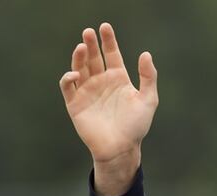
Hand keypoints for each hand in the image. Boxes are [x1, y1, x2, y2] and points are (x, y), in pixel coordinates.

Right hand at [59, 23, 157, 195]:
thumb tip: (146, 53)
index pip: (111, 55)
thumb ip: (149, 77)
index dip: (108, 41)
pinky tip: (75, 74)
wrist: (121, 148)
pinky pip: (68, 86)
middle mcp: (101, 82)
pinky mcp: (75, 103)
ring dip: (79, 57)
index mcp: (118, 79)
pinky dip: (68, 78)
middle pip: (93, 58)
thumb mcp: (148, 100)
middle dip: (90, 44)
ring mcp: (87, 92)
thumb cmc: (136, 126)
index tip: (105, 27)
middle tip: (88, 32)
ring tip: (82, 46)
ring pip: (79, 68)